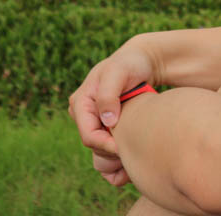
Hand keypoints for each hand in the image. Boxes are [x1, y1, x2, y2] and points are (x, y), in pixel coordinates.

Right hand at [68, 41, 155, 183]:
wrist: (140, 62)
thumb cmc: (129, 63)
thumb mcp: (118, 72)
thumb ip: (109, 94)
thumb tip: (106, 121)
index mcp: (80, 103)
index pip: (89, 136)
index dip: (106, 146)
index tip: (126, 148)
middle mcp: (83, 115)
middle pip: (95, 147)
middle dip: (113, 151)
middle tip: (136, 147)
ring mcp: (94, 122)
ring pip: (101, 152)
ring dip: (117, 156)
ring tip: (138, 151)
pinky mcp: (105, 127)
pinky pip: (107, 151)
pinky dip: (119, 158)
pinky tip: (134, 156)